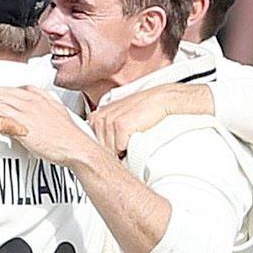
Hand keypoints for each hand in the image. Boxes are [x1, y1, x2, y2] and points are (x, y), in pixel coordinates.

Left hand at [0, 85, 96, 165]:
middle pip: (2, 95)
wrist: (76, 146)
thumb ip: (43, 98)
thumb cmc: (68, 133)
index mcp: (39, 98)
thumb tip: (32, 92)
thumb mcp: (57, 109)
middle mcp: (32, 104)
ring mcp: (27, 115)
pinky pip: (3, 123)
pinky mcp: (24, 129)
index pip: (13, 89)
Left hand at [88, 83, 210, 155]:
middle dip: (109, 152)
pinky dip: (126, 149)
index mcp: (99, 115)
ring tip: (128, 145)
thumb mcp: (121, 116)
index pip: (91, 140)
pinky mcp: (120, 125)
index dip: (100, 148)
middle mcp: (101, 116)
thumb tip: (102, 147)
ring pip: (108, 149)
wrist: (161, 100)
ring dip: (118, 152)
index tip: (107, 151)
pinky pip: (118, 147)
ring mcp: (110, 120)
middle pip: (99, 146)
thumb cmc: (144, 110)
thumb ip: (108, 128)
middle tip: (122, 149)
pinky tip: (133, 143)